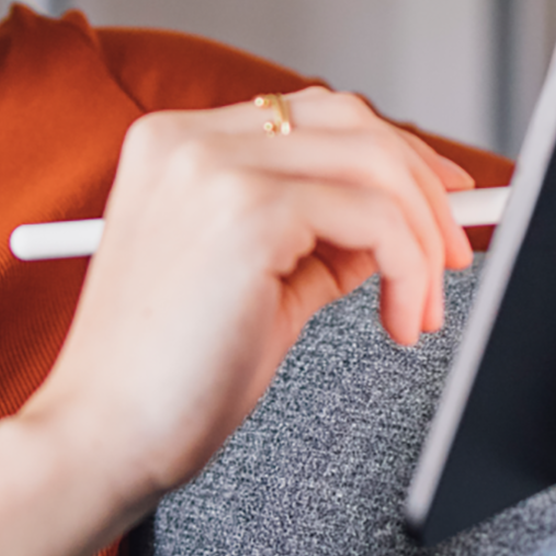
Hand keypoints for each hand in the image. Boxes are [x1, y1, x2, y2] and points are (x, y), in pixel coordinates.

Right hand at [0, 88, 472, 555]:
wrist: (100, 437)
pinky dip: (407, 268)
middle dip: (422, 185)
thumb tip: (398, 225)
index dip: (387, 155)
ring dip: (423, 237)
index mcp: (173, 145)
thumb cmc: (163, 380)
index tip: (436, 202)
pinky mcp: (247, 211)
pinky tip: (398, 320)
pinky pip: (372, 220)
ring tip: (423, 305)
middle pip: (350, 121)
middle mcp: (188, 140)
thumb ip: (316, 240)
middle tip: (454, 253)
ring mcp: (214, 168)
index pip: (308, 117)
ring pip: (373, 164)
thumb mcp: (254, 285)